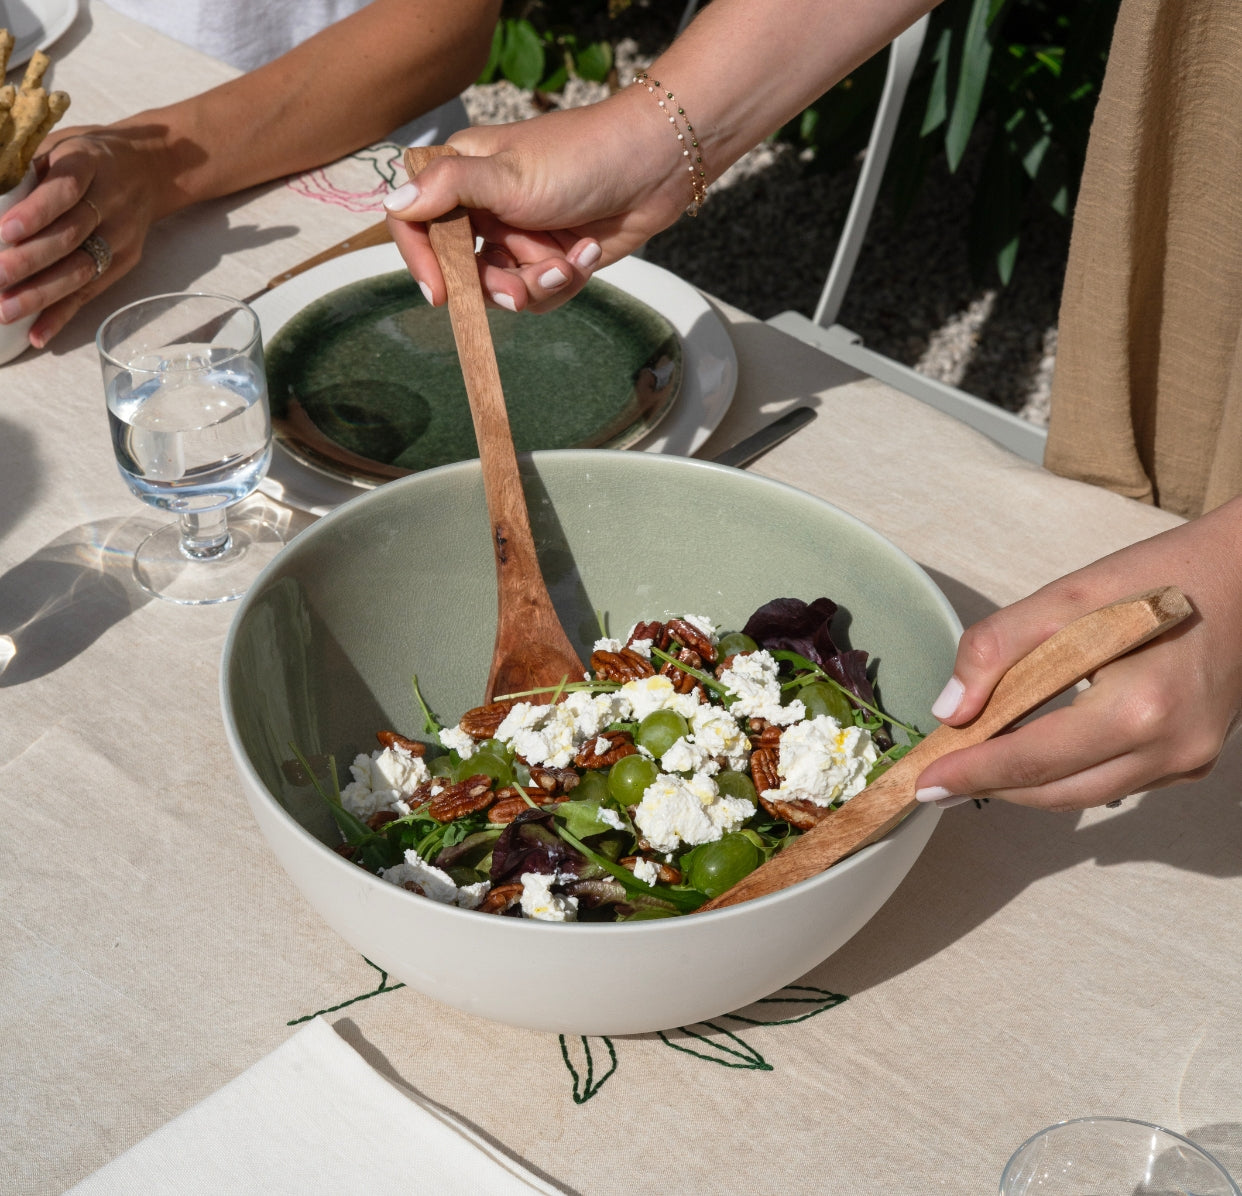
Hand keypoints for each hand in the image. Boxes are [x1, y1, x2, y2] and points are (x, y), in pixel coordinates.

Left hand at [0, 129, 161, 347]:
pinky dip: (62, 315)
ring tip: (4, 311)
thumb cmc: (88, 156)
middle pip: (70, 238)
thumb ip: (26, 171)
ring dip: (41, 294)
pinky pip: (90, 293)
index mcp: (90, 164)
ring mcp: (121, 239)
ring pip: (80, 271)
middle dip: (29, 262)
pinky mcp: (122, 264)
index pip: (65, 191)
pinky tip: (38, 335)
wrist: (150, 169)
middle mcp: (111, 205)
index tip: (4, 232)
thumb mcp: (58, 145)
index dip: (35, 213)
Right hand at [383, 92, 689, 312]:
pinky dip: (565, 281)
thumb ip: (449, 189)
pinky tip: (586, 253)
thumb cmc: (581, 157)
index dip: (421, 260)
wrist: (654, 166)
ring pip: (505, 288)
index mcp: (462, 176)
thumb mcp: (509, 174)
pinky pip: (540, 293)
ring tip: (570, 262)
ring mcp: (520, 235)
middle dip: (499, 283)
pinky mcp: (551, 257)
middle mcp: (485, 207)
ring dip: (540, 283)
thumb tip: (393, 203)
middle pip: (462, 270)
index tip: (440, 294)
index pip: (415, 222)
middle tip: (524, 285)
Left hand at [914, 497, 1241, 810]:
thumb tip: (950, 710)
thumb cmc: (1158, 576)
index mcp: (1139, 708)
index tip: (923, 784)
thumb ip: (998, 649)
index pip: (1034, 759)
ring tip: (975, 765)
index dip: (972, 774)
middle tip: (937, 781)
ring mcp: (1188, 761)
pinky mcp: (1193, 760)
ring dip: (1027, 785)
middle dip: (992, 787)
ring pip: (1085, 795)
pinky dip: (1069, 772)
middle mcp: (1171, 748)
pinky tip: (1036, 749)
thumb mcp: (1066, 595)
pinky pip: (1116, 781)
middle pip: (1057, 791)